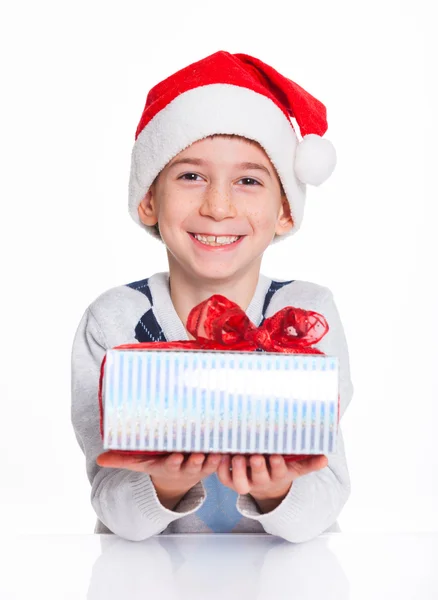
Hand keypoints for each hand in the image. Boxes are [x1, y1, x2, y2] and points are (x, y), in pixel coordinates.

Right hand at [96, 451, 221, 509]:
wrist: (177, 479)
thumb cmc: (158, 464)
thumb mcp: (141, 464)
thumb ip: (122, 461)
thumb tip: (99, 459)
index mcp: (169, 465)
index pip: (172, 464)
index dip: (175, 461)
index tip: (176, 456)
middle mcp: (187, 466)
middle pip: (192, 463)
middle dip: (195, 460)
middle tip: (198, 453)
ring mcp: (201, 464)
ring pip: (210, 462)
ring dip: (215, 458)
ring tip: (219, 450)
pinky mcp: (213, 461)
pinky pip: (222, 458)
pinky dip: (228, 454)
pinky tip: (234, 445)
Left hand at [217, 454, 328, 512]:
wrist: (266, 487)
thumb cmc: (280, 469)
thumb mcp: (295, 468)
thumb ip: (309, 463)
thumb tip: (326, 458)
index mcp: (277, 476)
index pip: (278, 472)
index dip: (276, 465)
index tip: (276, 456)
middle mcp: (260, 480)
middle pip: (258, 477)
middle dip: (257, 467)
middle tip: (254, 456)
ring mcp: (245, 482)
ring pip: (239, 482)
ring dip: (237, 470)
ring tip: (237, 457)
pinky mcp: (230, 481)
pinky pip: (223, 478)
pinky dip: (220, 468)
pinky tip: (221, 456)